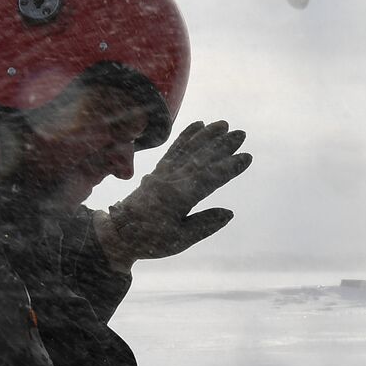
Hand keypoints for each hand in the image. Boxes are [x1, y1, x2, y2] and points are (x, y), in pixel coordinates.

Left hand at [94, 120, 250, 267]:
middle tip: (242, 134)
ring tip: (223, 124)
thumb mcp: (180, 240)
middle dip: (222, 145)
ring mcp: (162, 173)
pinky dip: (186, 136)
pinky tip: (199, 126)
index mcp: (177, 198)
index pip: (209, 179)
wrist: (118, 234)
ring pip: (188, 150)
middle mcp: (170, 180)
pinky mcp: (158, 170)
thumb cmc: (151, 241)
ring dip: (207, 135)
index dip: (229, 167)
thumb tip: (229, 212)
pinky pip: (174, 149)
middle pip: (200, 158)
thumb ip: (205, 225)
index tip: (247, 157)